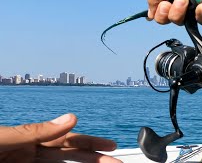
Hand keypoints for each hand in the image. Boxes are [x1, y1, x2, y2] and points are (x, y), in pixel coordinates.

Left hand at [0, 113, 121, 162]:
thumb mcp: (5, 138)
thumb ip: (36, 130)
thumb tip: (71, 118)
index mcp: (28, 138)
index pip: (66, 140)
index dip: (90, 142)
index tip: (110, 145)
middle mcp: (31, 152)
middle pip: (70, 155)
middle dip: (94, 158)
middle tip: (116, 162)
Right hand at [147, 0, 201, 24]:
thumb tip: (149, 15)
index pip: (158, 11)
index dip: (159, 12)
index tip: (164, 6)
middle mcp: (180, 2)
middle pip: (165, 19)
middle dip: (170, 12)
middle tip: (181, 1)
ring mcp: (192, 10)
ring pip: (178, 22)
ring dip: (182, 11)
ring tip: (190, 1)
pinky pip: (198, 21)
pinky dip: (201, 13)